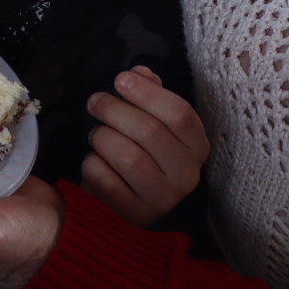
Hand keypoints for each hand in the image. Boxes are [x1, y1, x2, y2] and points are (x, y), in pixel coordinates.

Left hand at [82, 66, 208, 225]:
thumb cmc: (139, 152)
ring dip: (101, 137)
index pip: (181, 114)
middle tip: (95, 102)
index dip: (147, 93)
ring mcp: (163, 199)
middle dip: (113, 109)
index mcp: (196, 146)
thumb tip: (140, 72)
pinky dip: (92, 164)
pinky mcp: (135, 215)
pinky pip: (105, 180)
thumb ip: (150, 95)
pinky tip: (95, 162)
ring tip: (97, 136)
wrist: (122, 201)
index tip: (120, 79)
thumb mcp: (151, 121)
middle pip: (149, 131)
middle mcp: (188, 175)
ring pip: (126, 155)